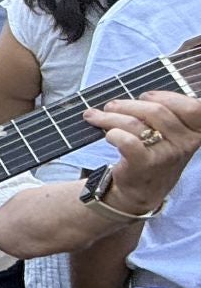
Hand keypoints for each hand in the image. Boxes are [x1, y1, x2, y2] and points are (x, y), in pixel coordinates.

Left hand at [86, 91, 200, 214]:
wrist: (140, 191)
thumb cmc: (153, 154)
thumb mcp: (169, 134)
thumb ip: (164, 114)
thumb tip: (141, 96)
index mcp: (196, 133)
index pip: (194, 108)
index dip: (169, 97)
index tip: (146, 97)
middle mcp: (186, 144)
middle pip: (155, 110)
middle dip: (127, 104)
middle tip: (111, 106)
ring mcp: (166, 155)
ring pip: (135, 124)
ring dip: (110, 116)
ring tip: (97, 116)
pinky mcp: (145, 164)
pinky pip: (126, 140)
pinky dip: (112, 134)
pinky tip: (108, 135)